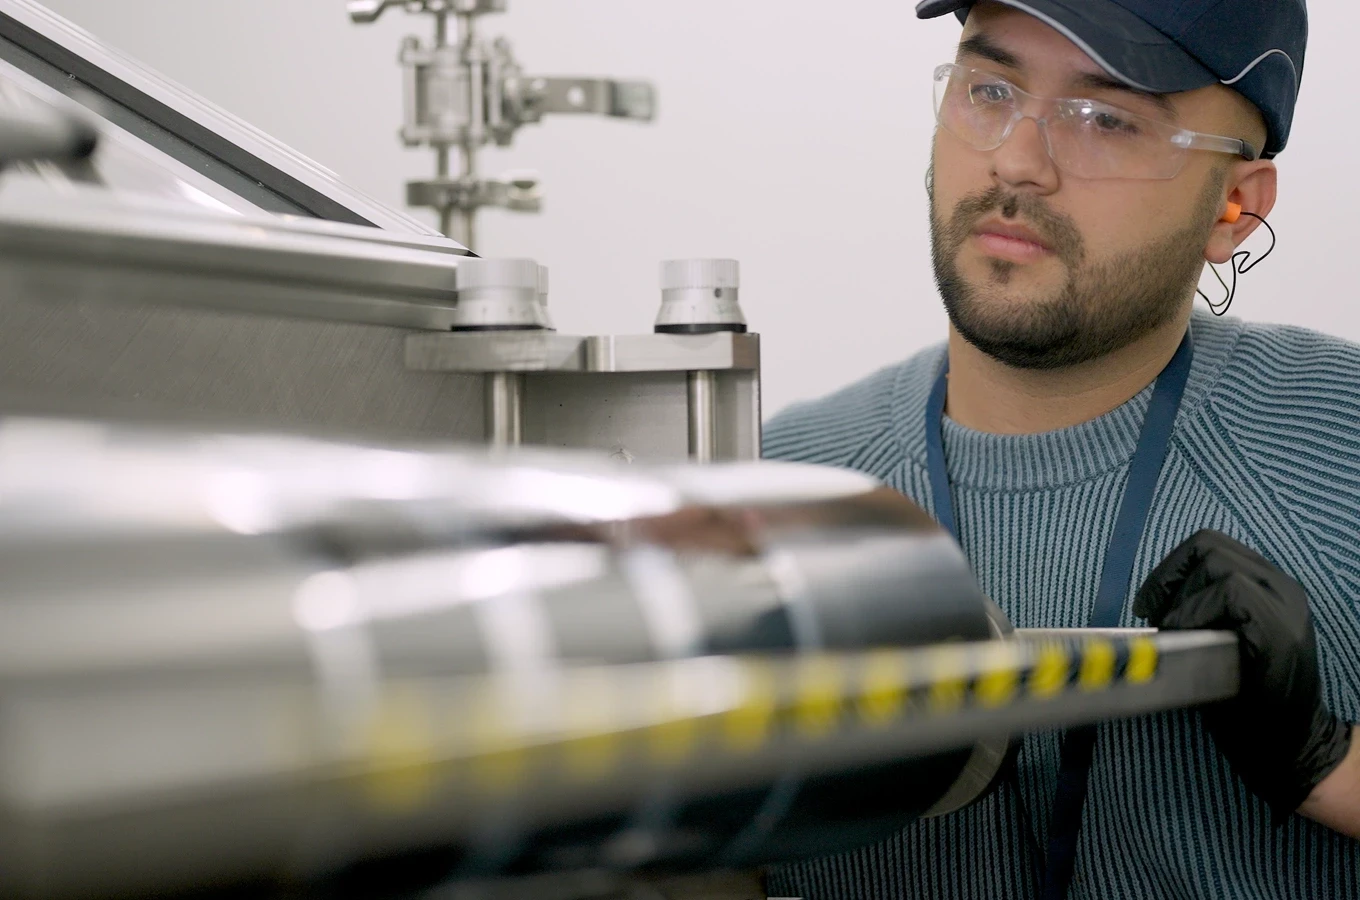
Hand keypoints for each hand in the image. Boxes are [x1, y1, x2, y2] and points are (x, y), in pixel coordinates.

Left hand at [1133, 529, 1352, 820]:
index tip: (1149, 600)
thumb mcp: (1222, 639)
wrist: (1287, 743)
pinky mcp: (1279, 630)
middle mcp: (1282, 588)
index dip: (1172, 566)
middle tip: (1151, 613)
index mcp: (1268, 586)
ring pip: (1217, 566)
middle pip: (1209, 548)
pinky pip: (1231, 594)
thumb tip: (1151, 598)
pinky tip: (1183, 635)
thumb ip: (1203, 608)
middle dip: (1169, 578)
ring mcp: (1284, 607)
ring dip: (1181, 598)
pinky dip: (1196, 611)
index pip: (1211, 546)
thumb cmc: (1244, 696)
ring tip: (1171, 630)